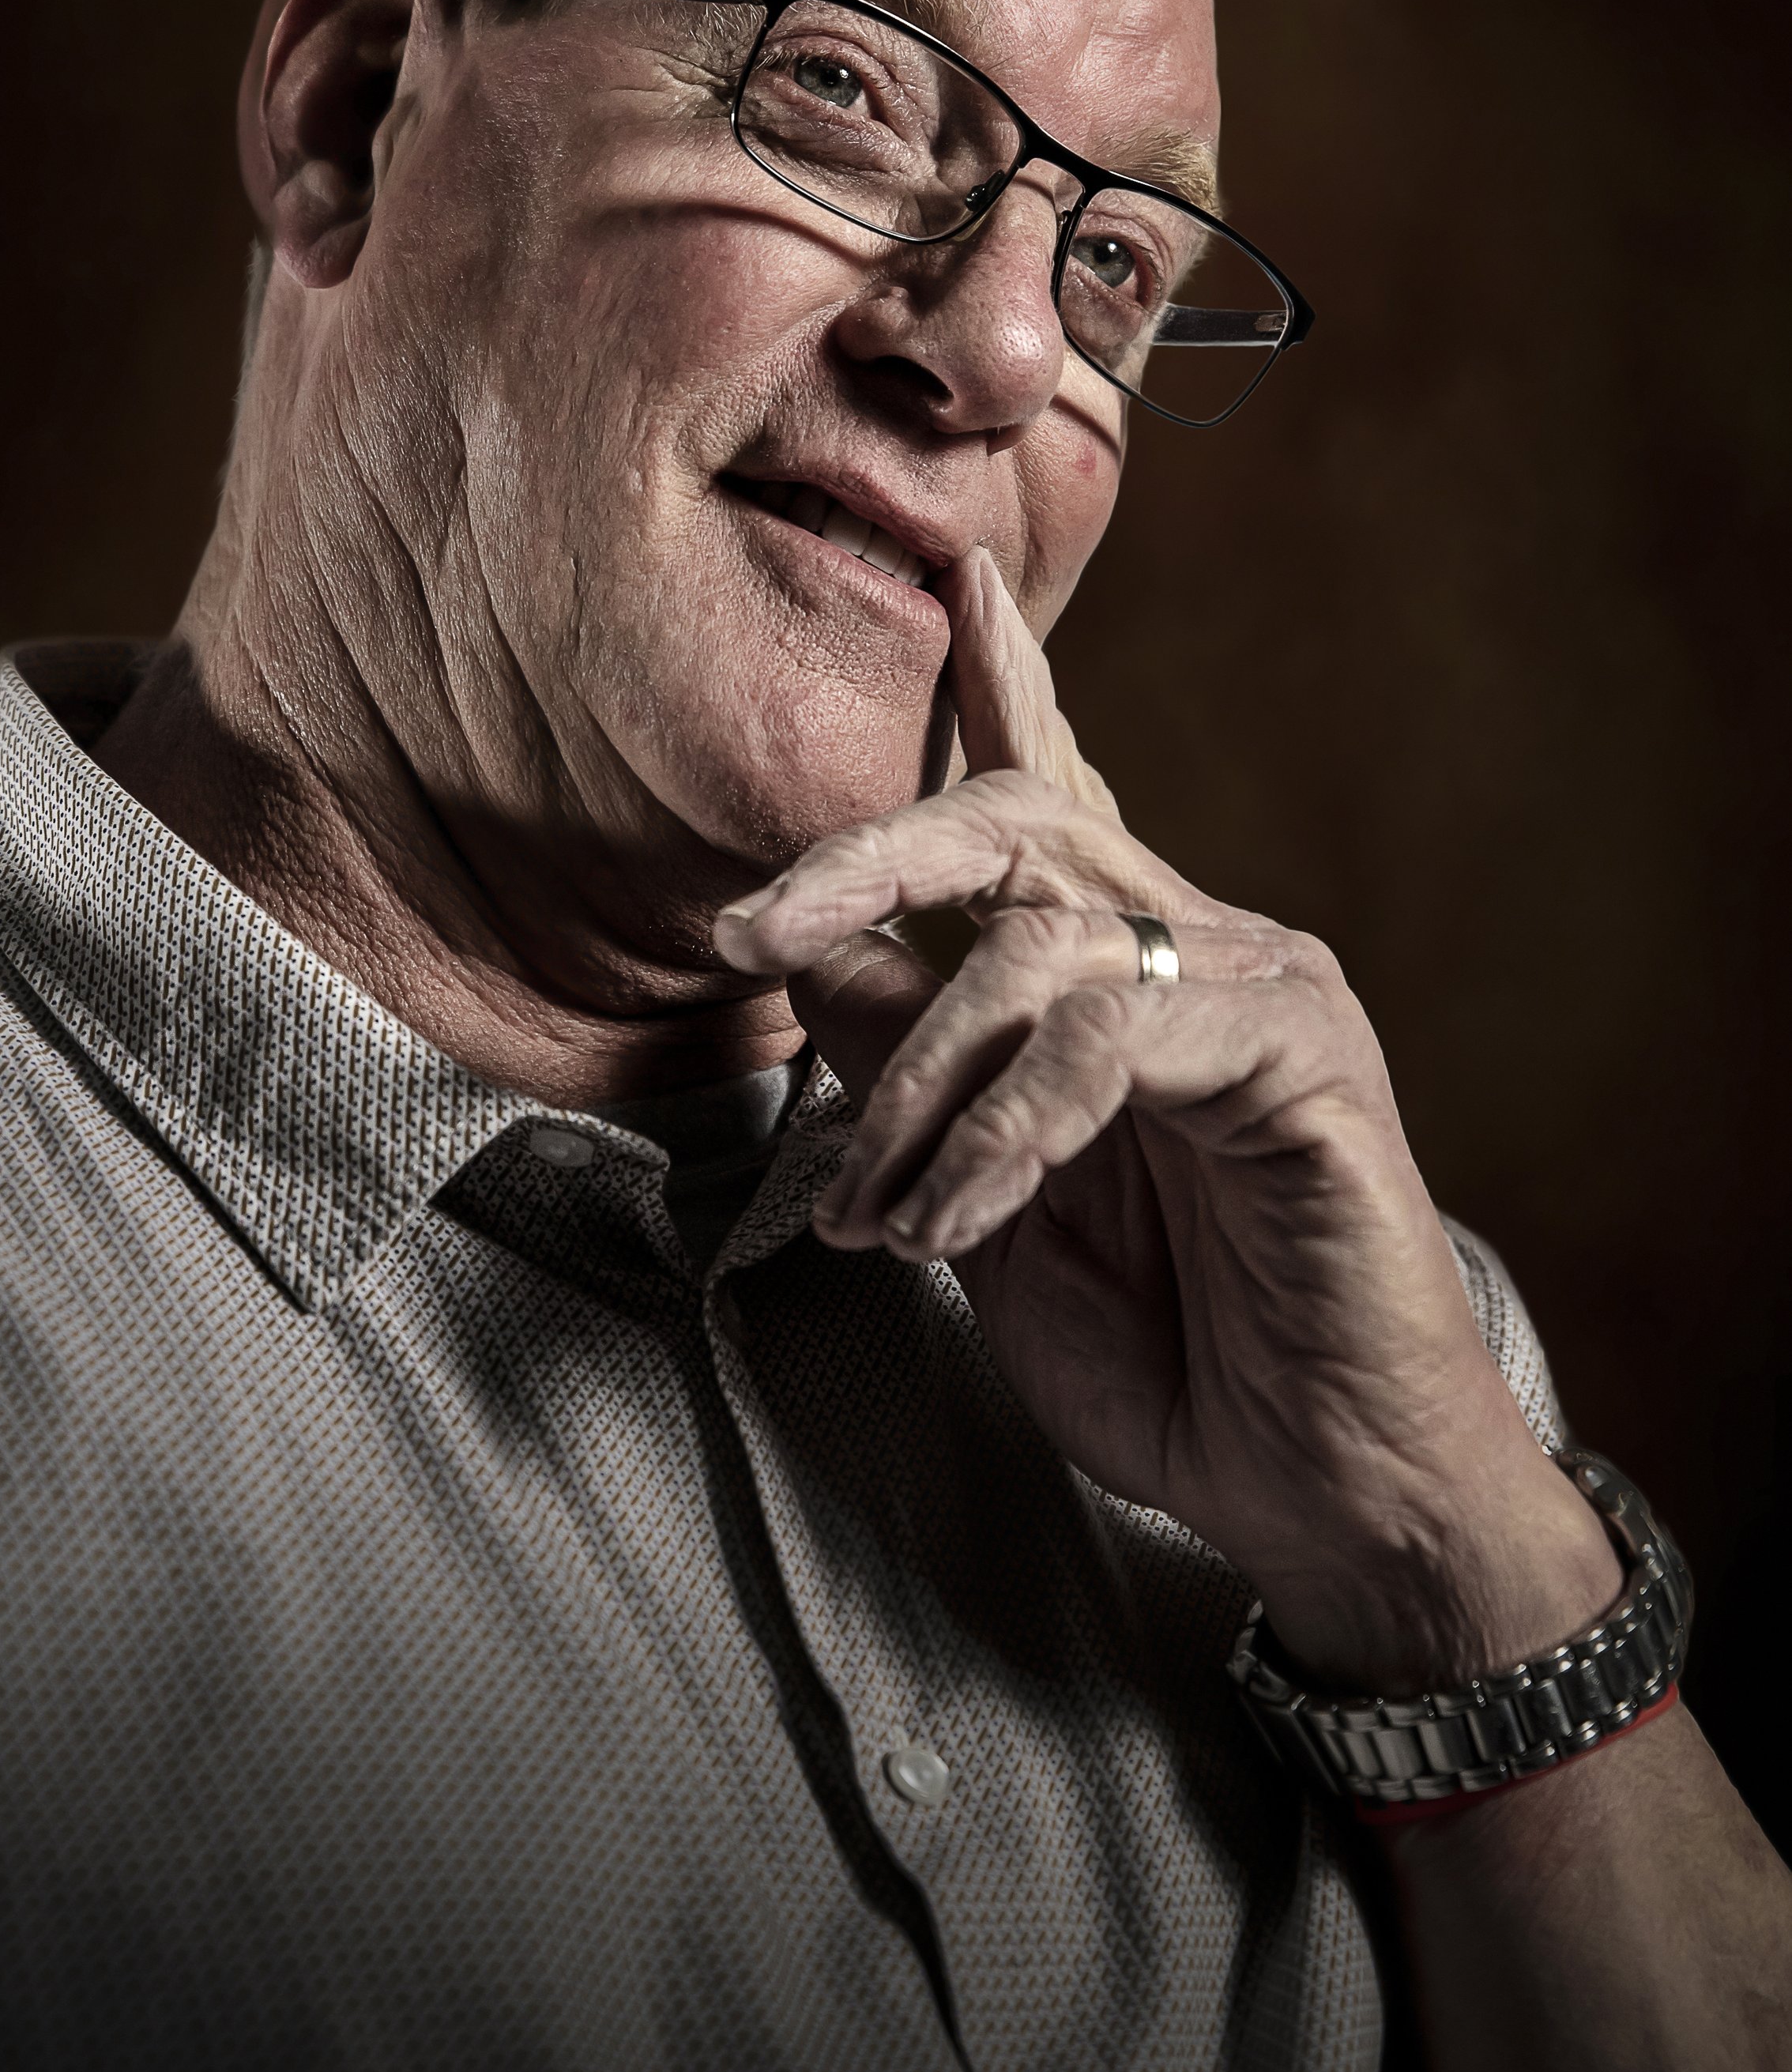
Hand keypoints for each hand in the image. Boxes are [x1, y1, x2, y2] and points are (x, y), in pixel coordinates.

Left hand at [714, 550, 1617, 1692]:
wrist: (1324, 1490)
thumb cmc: (1170, 1349)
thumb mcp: (982, 1203)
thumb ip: (912, 1073)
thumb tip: (812, 962)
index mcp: (1125, 971)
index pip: (1055, 796)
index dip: (1005, 685)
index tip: (955, 582)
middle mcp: (1201, 948)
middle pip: (1022, 824)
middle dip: (868, 859)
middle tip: (746, 933)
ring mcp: (1263, 990)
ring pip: (1039, 943)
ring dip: (919, 1087)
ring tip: (875, 1216)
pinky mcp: (1303, 1056)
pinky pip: (1108, 1037)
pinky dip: (1002, 1131)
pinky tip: (953, 1223)